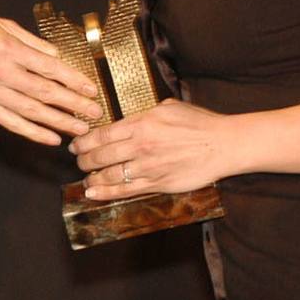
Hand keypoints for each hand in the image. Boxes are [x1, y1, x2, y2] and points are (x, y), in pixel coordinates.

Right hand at [0, 9, 101, 144]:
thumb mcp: (1, 24)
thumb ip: (31, 41)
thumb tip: (56, 55)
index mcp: (9, 49)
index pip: (50, 68)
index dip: (74, 79)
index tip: (91, 88)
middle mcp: (2, 73)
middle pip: (45, 92)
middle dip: (73, 104)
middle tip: (95, 112)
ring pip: (31, 111)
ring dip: (59, 122)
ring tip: (79, 128)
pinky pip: (11, 122)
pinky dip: (31, 132)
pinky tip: (49, 138)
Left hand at [69, 99, 227, 196]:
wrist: (223, 144)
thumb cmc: (199, 122)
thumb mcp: (168, 107)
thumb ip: (144, 113)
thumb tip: (128, 118)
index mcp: (142, 123)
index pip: (103, 133)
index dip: (84, 140)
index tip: (75, 143)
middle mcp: (141, 145)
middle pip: (102, 155)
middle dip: (84, 159)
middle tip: (77, 160)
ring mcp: (149, 167)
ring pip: (111, 174)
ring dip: (92, 176)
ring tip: (85, 177)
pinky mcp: (158, 184)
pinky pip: (126, 190)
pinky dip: (106, 192)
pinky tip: (93, 192)